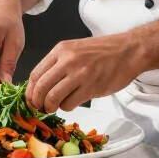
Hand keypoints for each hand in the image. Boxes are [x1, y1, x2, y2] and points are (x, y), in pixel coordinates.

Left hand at [26, 34, 143, 112]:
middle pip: (41, 87)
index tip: (30, 99)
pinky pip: (69, 103)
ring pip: (53, 97)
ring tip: (55, 107)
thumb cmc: (102, 52)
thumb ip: (58, 64)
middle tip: (40, 107)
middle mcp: (67, 61)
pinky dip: (66, 107)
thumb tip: (40, 85)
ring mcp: (80, 74)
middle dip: (37, 101)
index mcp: (61, 50)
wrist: (128, 51)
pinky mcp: (91, 87)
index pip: (36, 73)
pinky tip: (71, 102)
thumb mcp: (75, 50)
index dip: (30, 90)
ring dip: (50, 107)